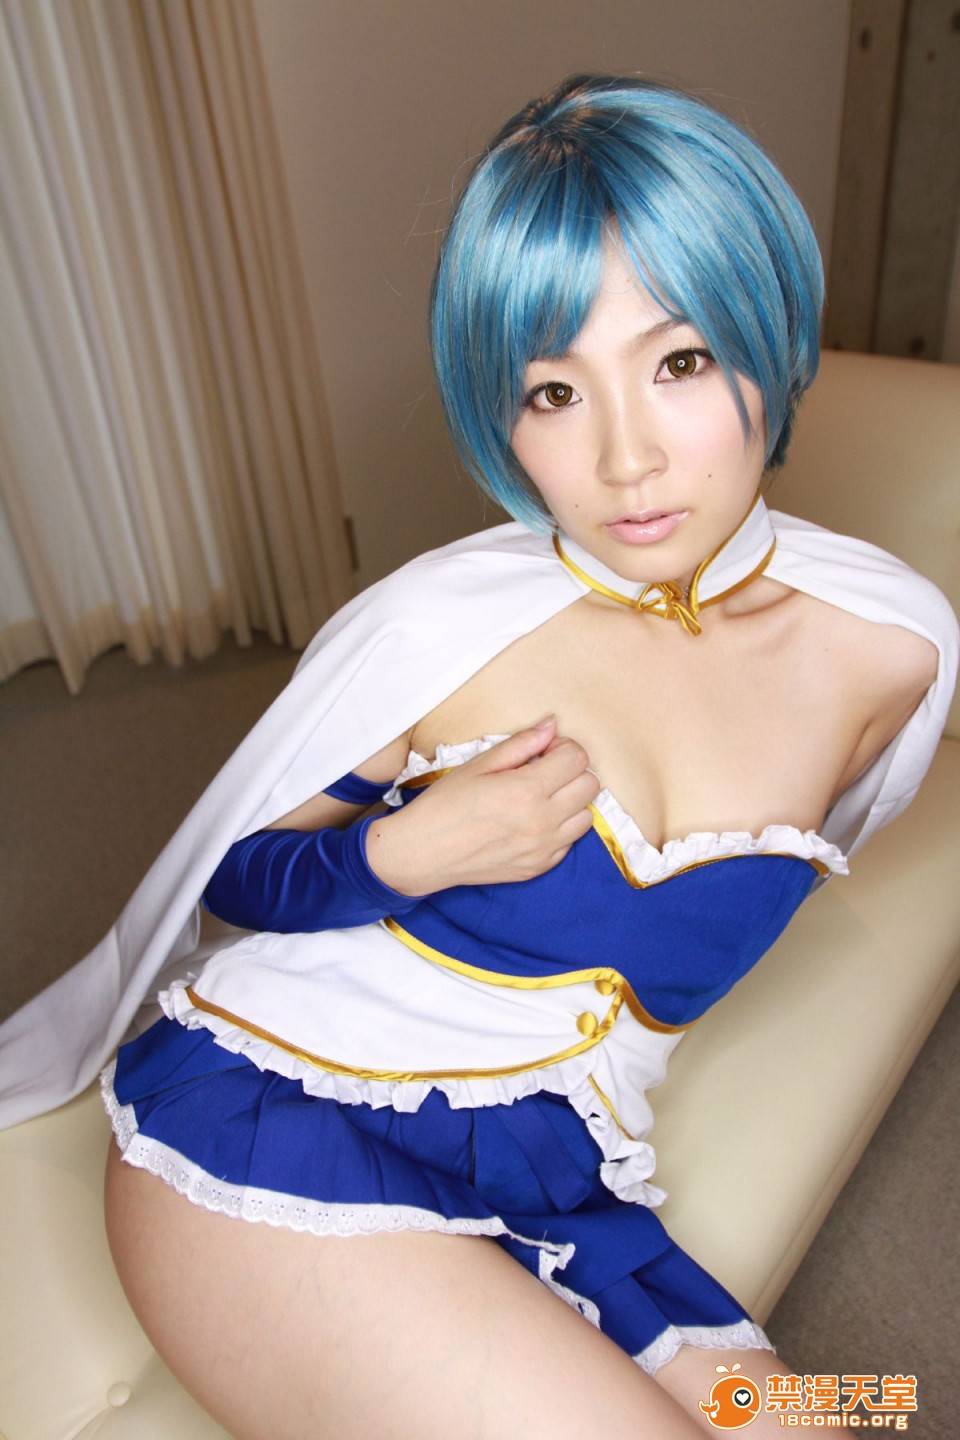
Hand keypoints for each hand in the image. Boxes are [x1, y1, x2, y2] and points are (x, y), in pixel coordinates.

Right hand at [363, 716, 600, 894]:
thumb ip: (521, 745)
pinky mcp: (539, 867)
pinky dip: (560, 828)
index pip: (577, 758)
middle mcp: (542, 821)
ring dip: (570, 801)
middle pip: (590, 785)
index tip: (543, 751)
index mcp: (527, 790)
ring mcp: (543, 848)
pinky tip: (533, 821)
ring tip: (541, 798)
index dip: (563, 747)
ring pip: (586, 816)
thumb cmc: (445, 804)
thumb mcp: (479, 765)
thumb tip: (552, 726)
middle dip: (571, 771)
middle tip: (544, 771)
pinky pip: (569, 842)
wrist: (423, 852)